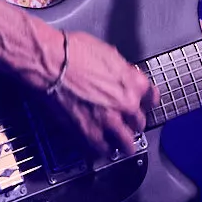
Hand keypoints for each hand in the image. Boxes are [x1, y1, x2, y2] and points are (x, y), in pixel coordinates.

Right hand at [44, 29, 154, 156]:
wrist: (50, 63)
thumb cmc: (73, 52)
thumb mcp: (109, 54)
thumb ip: (122, 71)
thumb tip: (123, 76)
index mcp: (134, 82)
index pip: (151, 99)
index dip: (145, 102)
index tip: (143, 106)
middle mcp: (127, 104)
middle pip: (139, 122)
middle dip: (133, 123)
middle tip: (128, 124)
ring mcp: (109, 121)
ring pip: (126, 143)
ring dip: (124, 144)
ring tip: (122, 146)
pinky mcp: (88, 134)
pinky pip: (102, 150)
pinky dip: (101, 150)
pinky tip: (101, 148)